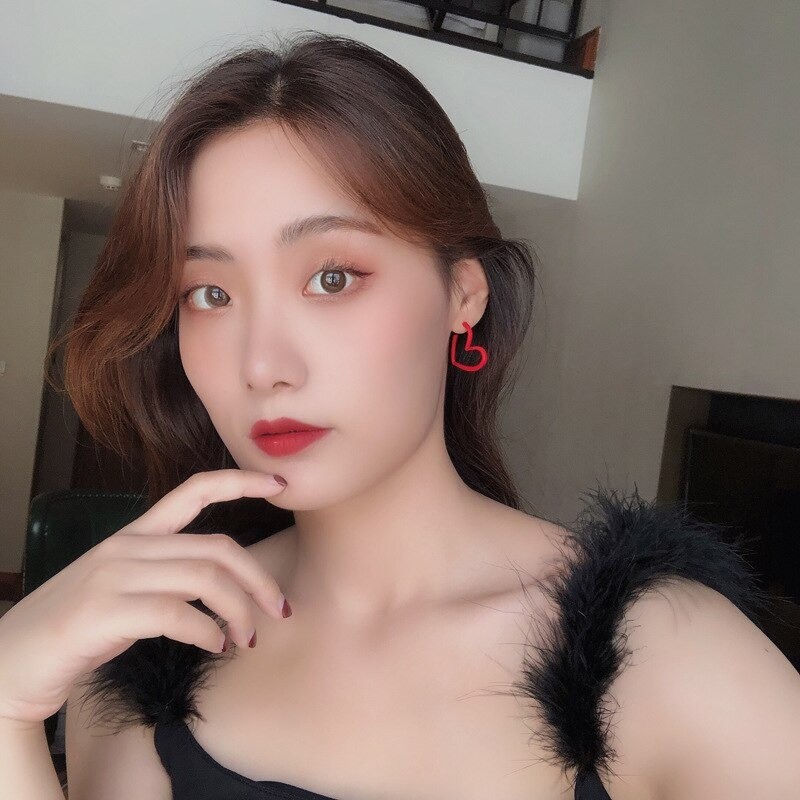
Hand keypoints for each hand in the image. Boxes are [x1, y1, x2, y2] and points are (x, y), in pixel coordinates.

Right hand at [0, 469, 288, 724]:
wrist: (9, 664)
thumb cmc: (77, 629)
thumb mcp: (125, 588)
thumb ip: (168, 575)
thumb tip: (226, 590)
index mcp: (135, 534)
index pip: (194, 490)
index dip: (240, 482)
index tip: (279, 484)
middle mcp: (127, 546)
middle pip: (217, 548)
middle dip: (259, 579)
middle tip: (280, 610)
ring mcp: (114, 576)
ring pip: (204, 579)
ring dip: (239, 611)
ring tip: (248, 638)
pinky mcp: (103, 612)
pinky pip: (176, 613)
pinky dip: (206, 632)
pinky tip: (214, 647)